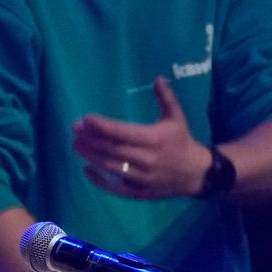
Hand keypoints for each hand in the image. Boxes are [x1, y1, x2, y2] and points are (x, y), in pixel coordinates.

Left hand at [71, 77, 213, 198]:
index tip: (85, 119)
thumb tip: (158, 78)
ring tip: (76, 145)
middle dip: (91, 140)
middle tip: (74, 130)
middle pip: (113, 149)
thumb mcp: (177, 118)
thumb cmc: (182, 141)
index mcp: (155, 139)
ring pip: (111, 168)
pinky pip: (116, 188)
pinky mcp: (139, 193)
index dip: (102, 126)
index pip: (123, 132)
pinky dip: (100, 181)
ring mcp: (142, 179)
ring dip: (91, 156)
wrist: (196, 174)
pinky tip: (86, 169)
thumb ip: (167, 98)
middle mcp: (147, 160)